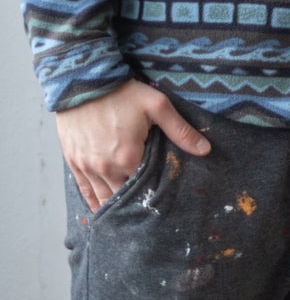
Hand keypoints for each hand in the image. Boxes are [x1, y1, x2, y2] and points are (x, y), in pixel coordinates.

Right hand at [56, 80, 209, 212]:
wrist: (82, 80)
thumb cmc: (122, 92)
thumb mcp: (157, 106)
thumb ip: (181, 131)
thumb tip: (205, 150)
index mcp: (128, 158)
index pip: (145, 189)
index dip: (155, 197)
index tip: (166, 206)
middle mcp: (105, 167)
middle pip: (123, 197)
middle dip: (136, 205)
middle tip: (150, 215)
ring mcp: (86, 166)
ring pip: (102, 198)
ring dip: (115, 207)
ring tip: (129, 218)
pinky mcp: (73, 160)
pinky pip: (84, 189)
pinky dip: (93, 201)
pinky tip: (102, 211)